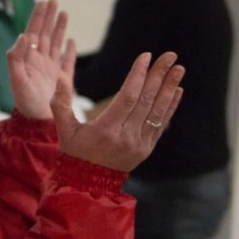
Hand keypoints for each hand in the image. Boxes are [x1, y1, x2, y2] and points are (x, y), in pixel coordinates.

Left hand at [7, 0, 75, 118]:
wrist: (37, 121)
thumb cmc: (24, 101)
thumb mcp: (16, 78)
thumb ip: (16, 56)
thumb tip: (23, 35)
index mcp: (28, 58)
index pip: (33, 32)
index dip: (38, 17)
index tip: (44, 2)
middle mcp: (39, 61)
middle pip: (45, 34)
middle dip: (49, 17)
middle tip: (54, 1)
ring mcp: (51, 69)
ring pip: (56, 43)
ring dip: (59, 28)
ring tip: (64, 13)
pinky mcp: (62, 80)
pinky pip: (67, 62)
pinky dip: (70, 51)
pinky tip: (72, 42)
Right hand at [51, 52, 184, 171]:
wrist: (88, 183)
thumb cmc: (74, 152)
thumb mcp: (63, 129)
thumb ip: (60, 103)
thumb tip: (59, 77)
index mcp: (106, 130)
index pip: (126, 97)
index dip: (138, 76)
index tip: (146, 57)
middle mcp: (126, 136)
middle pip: (146, 101)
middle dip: (159, 76)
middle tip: (170, 55)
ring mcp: (139, 143)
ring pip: (157, 111)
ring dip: (170, 88)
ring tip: (179, 68)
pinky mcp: (146, 148)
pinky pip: (161, 124)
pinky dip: (170, 106)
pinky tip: (177, 90)